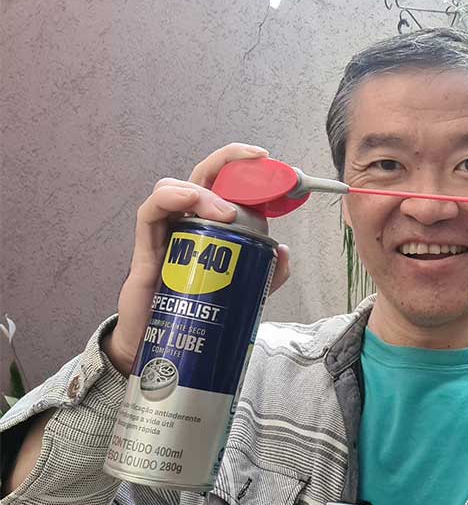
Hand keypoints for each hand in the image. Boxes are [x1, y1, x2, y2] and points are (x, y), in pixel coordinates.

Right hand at [103, 143, 291, 374]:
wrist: (161, 344)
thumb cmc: (197, 310)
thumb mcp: (245, 292)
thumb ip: (269, 274)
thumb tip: (285, 250)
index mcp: (212, 226)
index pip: (224, 185)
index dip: (243, 167)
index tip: (267, 160)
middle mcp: (188, 221)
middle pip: (202, 176)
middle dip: (228, 160)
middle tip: (256, 160)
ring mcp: (166, 231)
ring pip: (175, 186)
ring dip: (203, 189)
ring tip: (226, 212)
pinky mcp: (146, 247)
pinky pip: (151, 210)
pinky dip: (171, 198)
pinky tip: (189, 204)